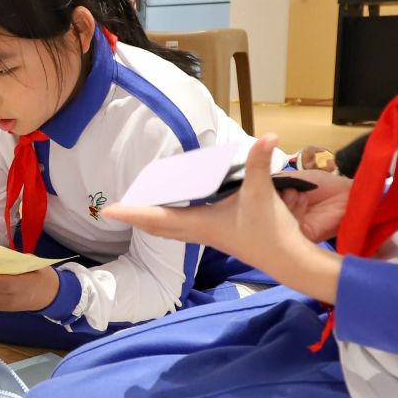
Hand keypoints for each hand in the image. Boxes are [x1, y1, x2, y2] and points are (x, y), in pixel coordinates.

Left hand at [101, 135, 343, 303]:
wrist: (287, 260)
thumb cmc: (271, 230)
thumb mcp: (263, 192)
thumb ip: (261, 162)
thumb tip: (270, 137)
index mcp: (200, 223)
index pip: (157, 217)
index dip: (132, 212)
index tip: (110, 210)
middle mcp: (197, 232)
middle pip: (156, 226)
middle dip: (134, 217)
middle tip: (113, 210)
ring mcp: (205, 236)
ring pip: (166, 230)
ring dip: (148, 221)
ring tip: (132, 211)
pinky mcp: (215, 236)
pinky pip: (179, 229)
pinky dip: (166, 221)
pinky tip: (168, 214)